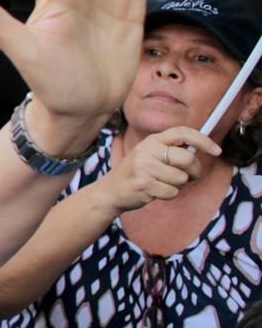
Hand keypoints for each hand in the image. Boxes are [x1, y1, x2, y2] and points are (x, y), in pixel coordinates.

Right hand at [94, 127, 217, 214]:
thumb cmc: (138, 174)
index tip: (216, 150)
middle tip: (190, 177)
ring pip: (181, 178)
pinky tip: (155, 192)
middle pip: (187, 159)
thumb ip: (172, 151)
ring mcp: (144, 166)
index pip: (182, 132)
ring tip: (163, 184)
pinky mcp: (143, 183)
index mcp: (152, 140)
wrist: (111, 190)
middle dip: (195, 172)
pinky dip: (168, 195)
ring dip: (178, 186)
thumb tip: (203, 149)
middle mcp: (147, 150)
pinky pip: (172, 192)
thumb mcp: (151, 156)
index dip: (203, 140)